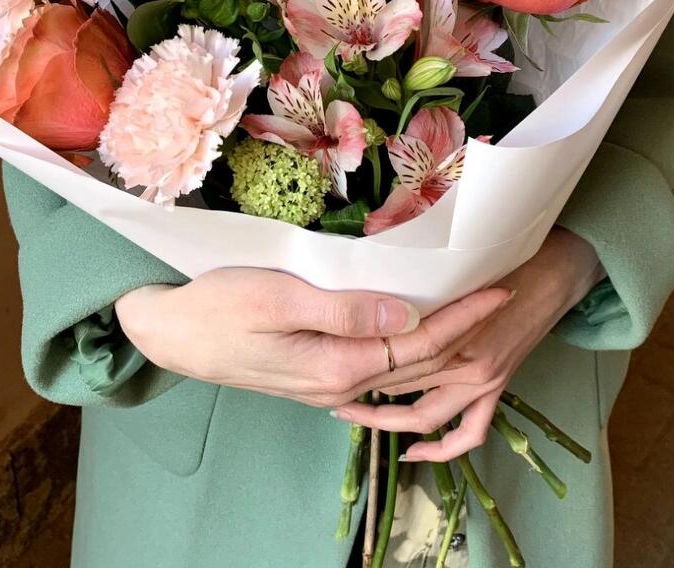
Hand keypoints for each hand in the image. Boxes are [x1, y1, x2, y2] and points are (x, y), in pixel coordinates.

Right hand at [115, 268, 512, 408]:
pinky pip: (378, 365)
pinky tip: (418, 330)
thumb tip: (409, 314)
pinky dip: (409, 347)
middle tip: (501, 293)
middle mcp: (340, 383)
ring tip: (472, 309)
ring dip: (441, 339)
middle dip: (464, 330)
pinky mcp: (316, 372)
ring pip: (401, 366)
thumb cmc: (218, 307)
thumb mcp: (279, 299)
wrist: (172, 333)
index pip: (420, 344)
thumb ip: (346, 310)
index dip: (464, 317)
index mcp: (337, 366)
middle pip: (419, 361)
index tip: (501, 289)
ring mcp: (327, 383)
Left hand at [331, 227, 603, 459]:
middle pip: (397, 382)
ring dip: (386, 418)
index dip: (353, 356)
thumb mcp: (449, 262)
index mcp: (446, 323)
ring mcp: (481, 379)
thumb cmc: (498, 258)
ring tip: (351, 412)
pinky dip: (442, 449)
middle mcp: (461, 359)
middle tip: (325, 383)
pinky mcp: (496, 388)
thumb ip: (411, 277)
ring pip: (422, 412)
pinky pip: (470, 432)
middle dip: (360, 385)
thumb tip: (365, 274)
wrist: (551, 271)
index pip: (387, 353)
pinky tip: (413, 453)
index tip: (324, 351)